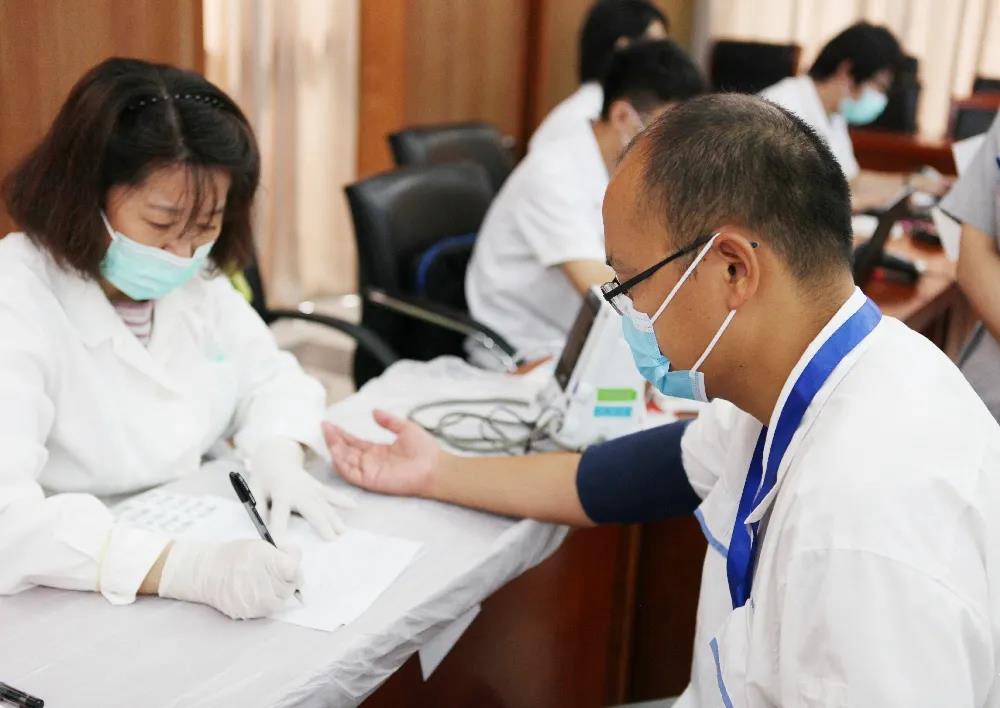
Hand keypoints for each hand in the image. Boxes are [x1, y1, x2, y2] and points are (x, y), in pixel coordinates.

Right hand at [158, 540, 301, 618]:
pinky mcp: (247, 612)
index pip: (294, 571)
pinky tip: (257, 593)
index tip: (292, 570)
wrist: (207, 572)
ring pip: (280, 602)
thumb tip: (297, 560)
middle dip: (287, 582)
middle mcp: (260, 581)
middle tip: (277, 576)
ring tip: (267, 585)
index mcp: (266, 560)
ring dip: (278, 594)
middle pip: (289, 588)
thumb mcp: (261, 546)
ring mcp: (253, 599)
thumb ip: (284, 553)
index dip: (296, 571)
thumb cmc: (236, 556)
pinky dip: (266, 603)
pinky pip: (266, 611)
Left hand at [247, 437, 355, 540]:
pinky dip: (342, 499)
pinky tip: (354, 506)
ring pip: (325, 505)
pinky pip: (331, 494)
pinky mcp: (317, 486)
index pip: (279, 515)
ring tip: (343, 532)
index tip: (282, 548)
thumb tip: (262, 529)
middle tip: (331, 540)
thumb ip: (258, 509)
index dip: (279, 531)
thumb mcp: (254, 491)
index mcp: (280, 493)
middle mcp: (299, 490)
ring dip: (335, 518)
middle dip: (322, 525)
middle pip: (312, 510)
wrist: (276, 457)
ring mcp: (311, 488)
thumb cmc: (263, 478)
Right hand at [323, 409, 441, 496]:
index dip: (340, 434)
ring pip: (345, 462)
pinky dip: (341, 464)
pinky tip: (336, 451)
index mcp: (377, 450)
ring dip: (335, 449)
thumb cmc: (424, 449)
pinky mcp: (370, 481)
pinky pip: (351, 474)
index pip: (353, 442)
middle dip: (334, 439)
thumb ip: (388, 421)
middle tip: (324, 427)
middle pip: (346, 451)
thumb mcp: (405, 428)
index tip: (329, 424)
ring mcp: (369, 471)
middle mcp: (370, 461)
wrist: (434, 466)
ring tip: (329, 436)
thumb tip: (373, 411)